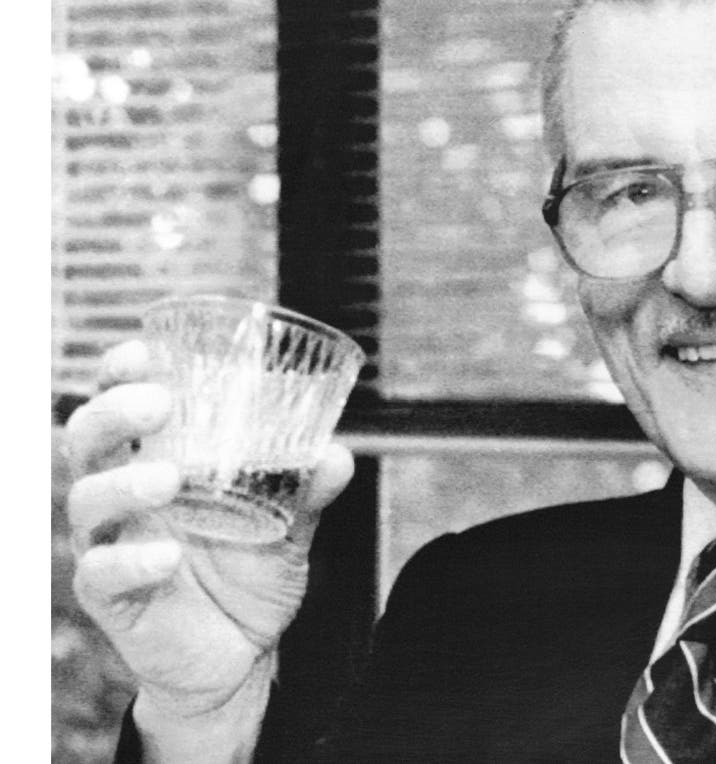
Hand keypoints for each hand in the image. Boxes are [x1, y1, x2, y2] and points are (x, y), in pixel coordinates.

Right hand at [66, 340, 354, 724]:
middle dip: (111, 412)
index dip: (117, 373)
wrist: (241, 655)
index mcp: (158, 463)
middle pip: (85, 439)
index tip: (144, 353)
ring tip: (169, 479)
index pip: (119, 406)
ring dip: (121, 482)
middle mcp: (125, 497)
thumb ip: (309, 492)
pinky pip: (100, 574)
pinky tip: (169, 557)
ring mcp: (113, 544)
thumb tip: (336, 453)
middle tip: (157, 403)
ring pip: (84, 500)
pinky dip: (130, 561)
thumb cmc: (251, 575)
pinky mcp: (112, 598)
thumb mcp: (290, 529)